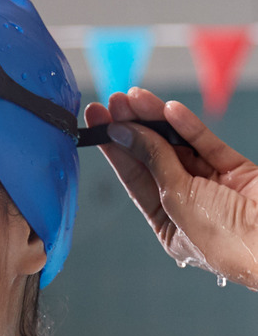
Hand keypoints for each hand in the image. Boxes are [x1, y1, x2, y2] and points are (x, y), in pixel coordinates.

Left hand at [84, 87, 257, 288]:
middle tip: (112, 101)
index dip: (114, 146)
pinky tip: (168, 108)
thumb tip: (124, 132)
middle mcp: (187, 202)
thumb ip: (154, 160)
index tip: (97, 120)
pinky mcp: (237, 171)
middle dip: (132, 126)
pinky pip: (207, 143)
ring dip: (156, 120)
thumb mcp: (176, 197)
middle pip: (153, 157)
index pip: (133, 176)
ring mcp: (213, 185)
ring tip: (134, 97)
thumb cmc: (226, 239)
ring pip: (178, 145)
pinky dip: (189, 125)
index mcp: (166, 222)